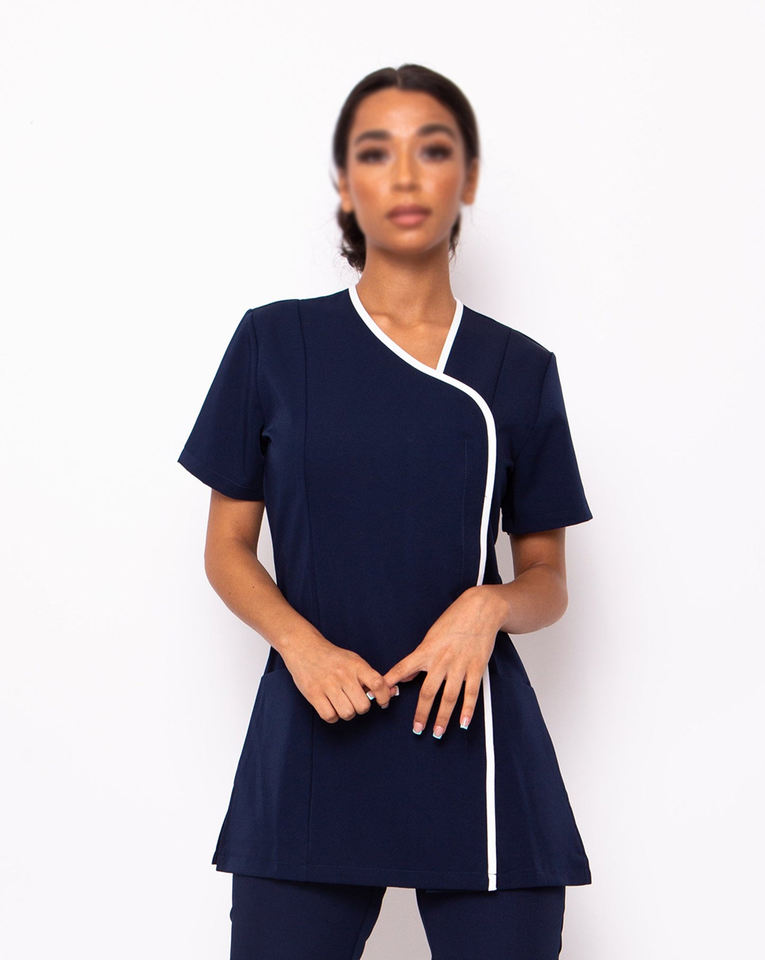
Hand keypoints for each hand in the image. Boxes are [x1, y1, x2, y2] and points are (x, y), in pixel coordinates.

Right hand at [281, 633, 398, 723]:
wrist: (304, 648)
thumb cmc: (333, 658)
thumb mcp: (354, 661)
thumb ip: (370, 677)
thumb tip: (391, 693)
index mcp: (356, 665)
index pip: (378, 683)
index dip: (384, 697)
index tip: (383, 702)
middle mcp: (343, 675)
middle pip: (363, 706)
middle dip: (361, 707)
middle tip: (355, 701)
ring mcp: (327, 685)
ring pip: (347, 713)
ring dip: (347, 713)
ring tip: (342, 704)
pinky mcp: (313, 693)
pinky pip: (330, 716)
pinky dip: (332, 716)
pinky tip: (330, 706)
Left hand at [381, 586, 502, 737]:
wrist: (480, 609)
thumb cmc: (454, 620)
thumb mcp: (431, 636)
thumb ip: (419, 658)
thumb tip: (405, 676)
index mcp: (427, 650)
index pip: (403, 668)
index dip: (391, 682)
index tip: (381, 696)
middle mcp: (441, 660)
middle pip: (428, 692)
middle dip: (421, 713)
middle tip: (417, 729)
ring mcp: (459, 665)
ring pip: (449, 697)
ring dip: (442, 717)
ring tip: (437, 732)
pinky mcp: (476, 668)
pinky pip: (471, 693)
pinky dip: (467, 710)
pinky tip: (463, 723)